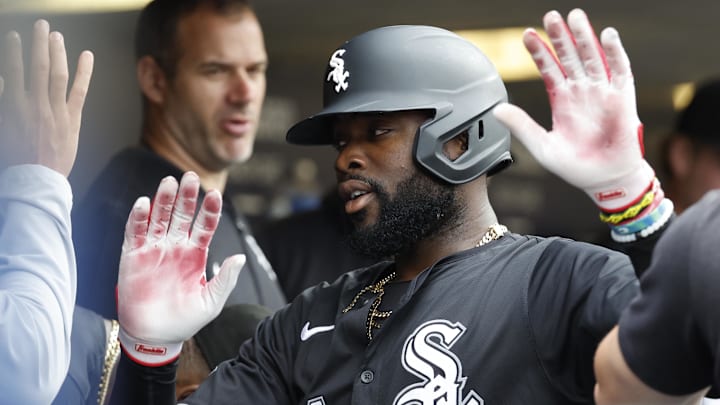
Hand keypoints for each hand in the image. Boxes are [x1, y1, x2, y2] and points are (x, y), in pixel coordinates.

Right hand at [0, 19, 93, 176]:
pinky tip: (87, 56)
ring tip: (57, 36)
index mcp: (14, 107)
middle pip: (37, 67)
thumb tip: (3, 81)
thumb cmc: (14, 157)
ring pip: (57, 75)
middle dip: (39, 44)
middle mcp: (35, 106)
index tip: (15, 36)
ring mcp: (56, 112)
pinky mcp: (72, 120)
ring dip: (58, 53)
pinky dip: (84, 73)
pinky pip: (79, 91)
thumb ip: (3, 101)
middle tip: (42, 26)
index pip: (13, 71)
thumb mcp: (3, 128)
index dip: (15, 51)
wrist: (36, 180)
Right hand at [117, 172, 244, 365]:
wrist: (155, 337)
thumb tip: (240, 257)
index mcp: (196, 253)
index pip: (204, 225)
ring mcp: (153, 249)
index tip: (215, 195)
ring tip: (169, 183)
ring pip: (159, 218)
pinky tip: (144, 204)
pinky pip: (135, 233)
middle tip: (190, 176)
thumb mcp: (211, 301)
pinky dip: (138, 218)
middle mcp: (175, 246)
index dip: (209, 210)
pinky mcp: (132, 256)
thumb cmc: (185, 320)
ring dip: (163, 200)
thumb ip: (225, 279)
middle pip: (181, 214)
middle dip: (186, 196)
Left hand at [493, 9, 652, 210]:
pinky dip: (614, 52)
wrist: (605, 181)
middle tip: (550, 16)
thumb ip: (521, 126)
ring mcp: (602, 93)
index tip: (527, 34)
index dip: (539, 52)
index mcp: (562, 101)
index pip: (548, 69)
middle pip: (569, 57)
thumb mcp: (542, 147)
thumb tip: (497, 110)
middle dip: (560, 36)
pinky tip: (607, 36)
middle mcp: (582, 92)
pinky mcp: (623, 98)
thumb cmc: (576, 167)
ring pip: (592, 58)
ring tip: (575, 17)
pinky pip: (620, 70)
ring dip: (584, 37)